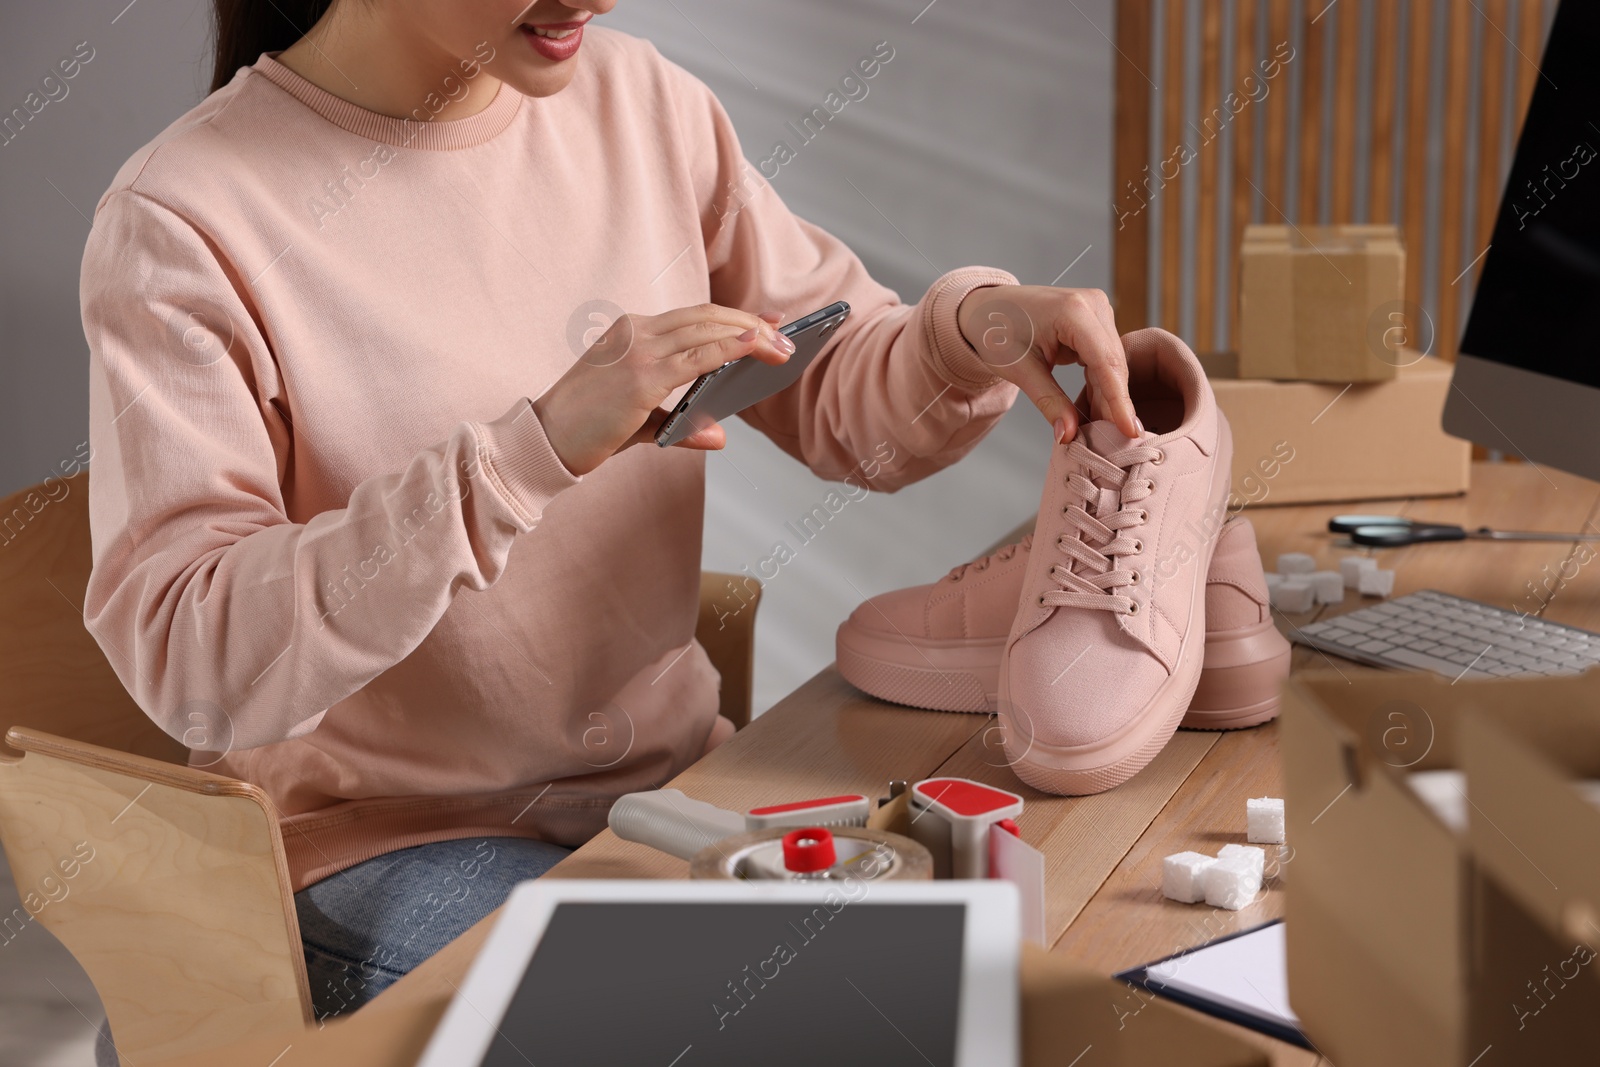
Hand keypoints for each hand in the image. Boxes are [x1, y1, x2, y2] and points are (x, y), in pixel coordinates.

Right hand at [533, 304, 792, 474]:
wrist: (545, 440)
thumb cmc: (586, 430)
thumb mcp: (638, 421)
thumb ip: (678, 423)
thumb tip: (718, 436)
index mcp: (631, 331)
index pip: (693, 316)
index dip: (733, 318)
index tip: (767, 324)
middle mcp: (636, 332)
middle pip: (706, 316)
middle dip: (750, 325)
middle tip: (785, 337)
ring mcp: (638, 350)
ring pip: (707, 329)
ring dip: (749, 336)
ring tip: (781, 348)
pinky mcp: (642, 376)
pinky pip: (697, 357)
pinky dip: (730, 348)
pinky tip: (753, 348)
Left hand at [955, 284, 1139, 442]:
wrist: (988, 309)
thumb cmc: (997, 331)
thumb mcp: (1020, 370)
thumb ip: (1048, 402)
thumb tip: (1069, 434)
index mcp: (1073, 310)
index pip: (1105, 361)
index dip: (1119, 399)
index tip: (1131, 430)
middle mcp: (1093, 304)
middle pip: (1113, 363)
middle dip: (1115, 403)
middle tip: (1115, 441)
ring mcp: (1097, 310)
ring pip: (1112, 363)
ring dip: (1109, 397)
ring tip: (1104, 430)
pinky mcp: (1096, 321)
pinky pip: (1105, 358)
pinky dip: (1101, 385)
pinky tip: (1097, 410)